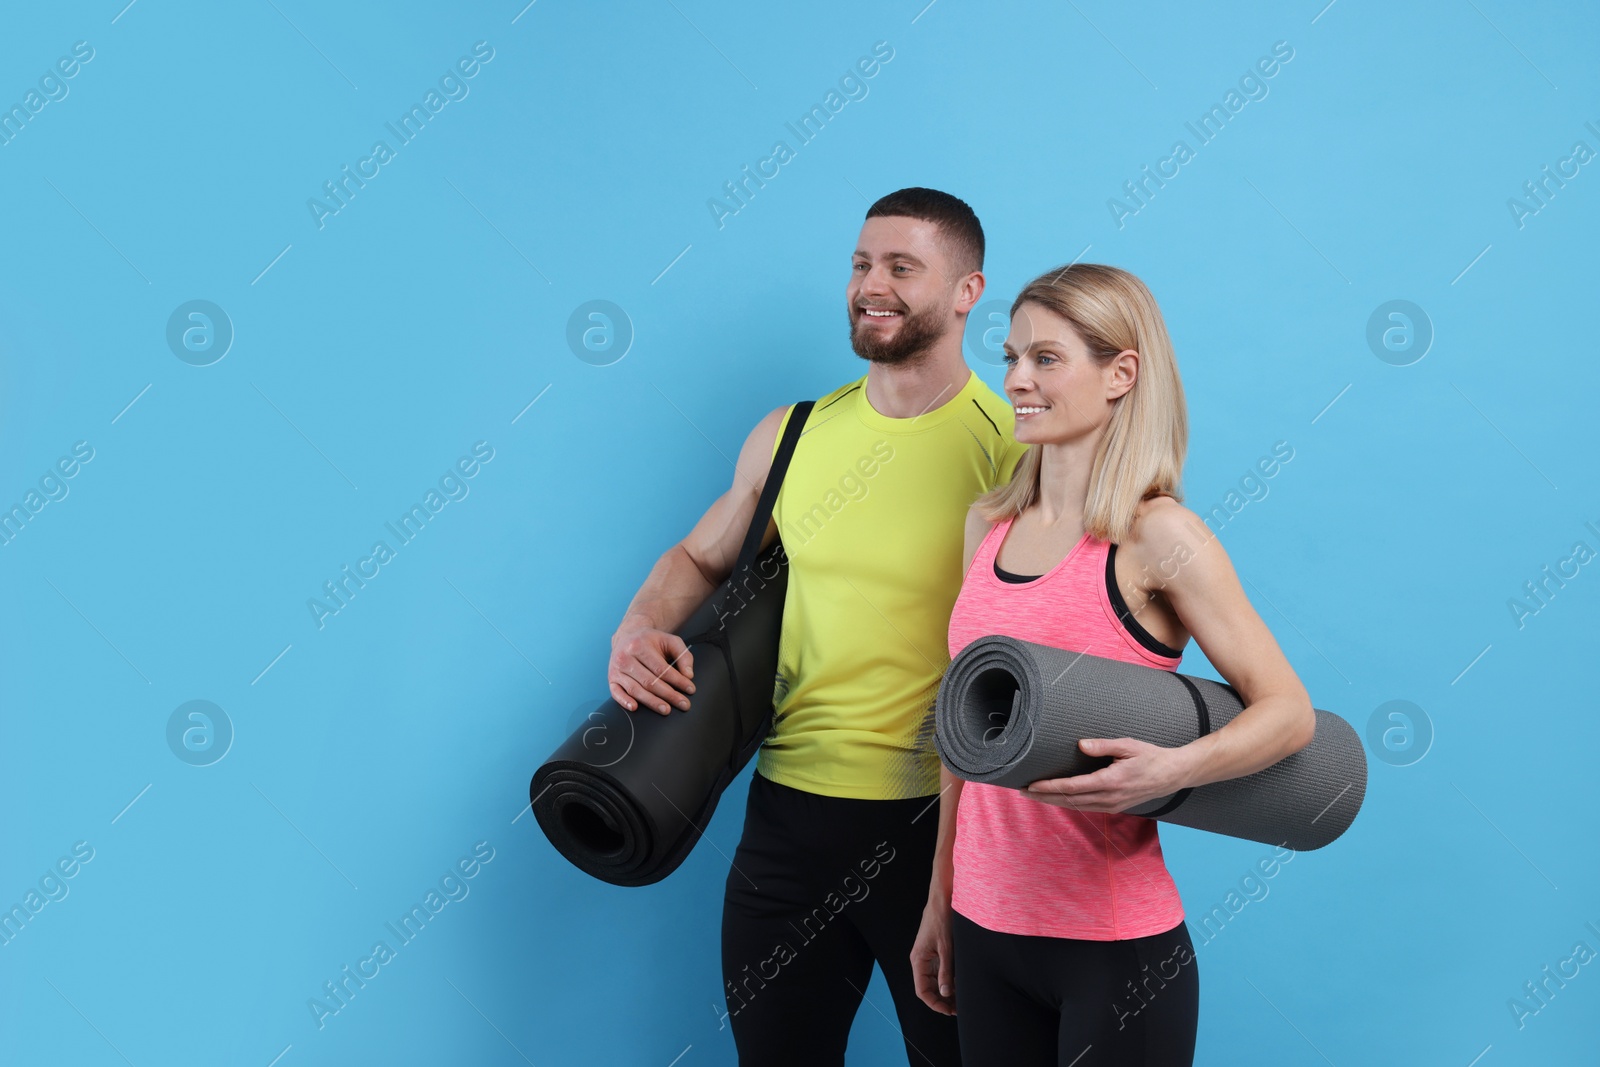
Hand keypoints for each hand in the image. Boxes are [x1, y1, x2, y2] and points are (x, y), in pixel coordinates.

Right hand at [608, 628, 694, 714]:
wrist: (628, 636)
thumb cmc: (651, 641)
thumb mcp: (670, 641)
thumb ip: (683, 655)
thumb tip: (688, 675)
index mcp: (640, 645)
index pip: (661, 668)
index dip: (677, 680)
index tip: (690, 689)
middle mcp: (625, 657)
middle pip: (649, 681)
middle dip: (669, 694)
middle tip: (684, 704)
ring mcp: (616, 669)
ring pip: (635, 689)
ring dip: (652, 702)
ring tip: (667, 710)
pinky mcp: (611, 679)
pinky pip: (616, 693)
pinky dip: (624, 701)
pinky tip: (635, 708)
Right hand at [910, 895, 955, 1015]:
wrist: (942, 900)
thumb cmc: (941, 920)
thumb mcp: (946, 948)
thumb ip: (946, 971)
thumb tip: (946, 993)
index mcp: (918, 960)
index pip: (922, 991)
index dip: (934, 1003)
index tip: (949, 1010)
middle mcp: (920, 961)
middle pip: (928, 988)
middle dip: (942, 1000)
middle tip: (959, 1008)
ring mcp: (928, 957)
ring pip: (934, 981)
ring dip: (946, 991)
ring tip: (961, 998)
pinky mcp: (935, 952)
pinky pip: (939, 972)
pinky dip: (948, 980)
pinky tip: (960, 984)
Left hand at [1021, 737, 1190, 813]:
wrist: (1173, 774)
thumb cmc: (1151, 756)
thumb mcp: (1128, 745)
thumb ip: (1103, 745)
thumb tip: (1080, 745)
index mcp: (1111, 781)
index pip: (1073, 787)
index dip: (1050, 787)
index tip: (1032, 785)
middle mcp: (1110, 797)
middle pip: (1070, 800)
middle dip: (1045, 796)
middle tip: (1023, 791)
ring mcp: (1113, 805)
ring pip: (1077, 806)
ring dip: (1054, 801)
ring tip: (1035, 795)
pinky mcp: (1116, 807)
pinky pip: (1087, 807)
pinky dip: (1070, 803)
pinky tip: (1059, 798)